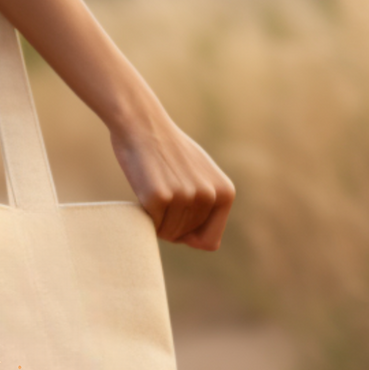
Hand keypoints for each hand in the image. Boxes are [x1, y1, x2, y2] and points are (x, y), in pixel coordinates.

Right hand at [111, 100, 234, 251]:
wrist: (143, 125)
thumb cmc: (169, 151)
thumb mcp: (202, 175)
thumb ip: (210, 205)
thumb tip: (210, 245)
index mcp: (225, 193)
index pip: (210, 241)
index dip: (191, 236)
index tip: (179, 219)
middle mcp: (209, 196)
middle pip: (186, 237)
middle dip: (172, 225)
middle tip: (162, 196)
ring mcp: (185, 197)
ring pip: (169, 234)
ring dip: (158, 221)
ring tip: (154, 191)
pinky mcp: (159, 197)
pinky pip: (151, 225)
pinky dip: (145, 215)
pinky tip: (145, 190)